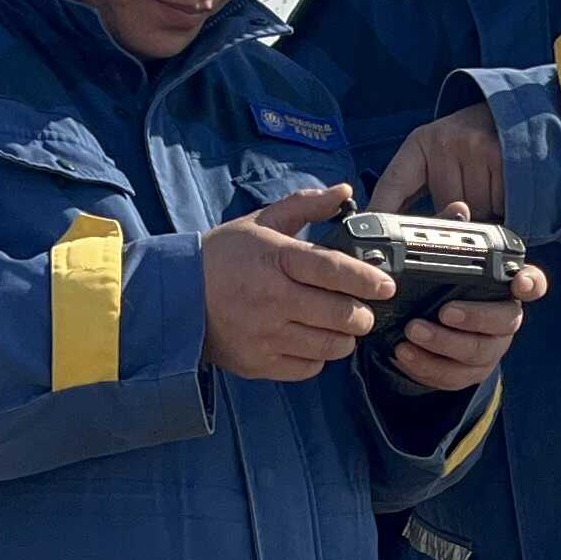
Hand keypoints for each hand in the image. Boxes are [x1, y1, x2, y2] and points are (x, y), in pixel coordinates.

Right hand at [201, 185, 392, 381]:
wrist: (174, 296)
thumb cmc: (222, 256)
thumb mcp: (260, 221)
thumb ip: (305, 205)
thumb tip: (345, 191)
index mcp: (275, 259)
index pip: (333, 270)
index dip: (367, 279)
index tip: (386, 285)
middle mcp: (272, 299)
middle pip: (341, 315)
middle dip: (362, 314)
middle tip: (363, 309)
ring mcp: (265, 335)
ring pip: (330, 346)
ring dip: (343, 337)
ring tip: (338, 326)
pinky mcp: (258, 363)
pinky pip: (308, 368)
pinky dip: (318, 357)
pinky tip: (310, 341)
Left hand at [370, 103, 506, 218]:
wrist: (512, 114)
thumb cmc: (470, 143)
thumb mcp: (437, 156)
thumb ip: (414, 191)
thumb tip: (386, 226)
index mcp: (421, 143)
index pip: (392, 183)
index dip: (381, 213)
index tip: (370, 237)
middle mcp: (444, 141)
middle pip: (442, 208)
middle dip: (456, 214)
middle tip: (468, 192)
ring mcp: (473, 147)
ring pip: (473, 211)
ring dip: (484, 211)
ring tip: (489, 187)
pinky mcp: (500, 156)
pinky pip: (497, 205)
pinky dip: (504, 206)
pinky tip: (504, 187)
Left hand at [380, 200, 546, 391]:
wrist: (424, 327)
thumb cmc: (441, 287)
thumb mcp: (443, 260)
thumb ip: (451, 236)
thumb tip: (459, 210)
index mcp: (504, 288)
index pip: (532, 283)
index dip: (530, 283)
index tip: (518, 282)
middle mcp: (504, 320)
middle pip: (505, 322)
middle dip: (475, 317)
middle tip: (444, 311)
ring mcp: (489, 349)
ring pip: (477, 353)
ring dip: (443, 344)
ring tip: (411, 332)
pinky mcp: (468, 373)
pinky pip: (453, 376)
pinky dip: (426, 366)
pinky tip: (404, 354)